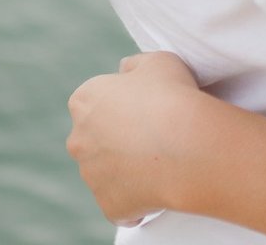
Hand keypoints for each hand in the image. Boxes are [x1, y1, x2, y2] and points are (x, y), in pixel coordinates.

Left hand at [65, 51, 206, 225]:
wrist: (187, 145)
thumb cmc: (173, 96)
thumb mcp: (157, 60)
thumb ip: (134, 64)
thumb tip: (124, 70)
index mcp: (84, 100)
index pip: (94, 100)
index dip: (122, 102)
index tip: (147, 105)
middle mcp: (78, 139)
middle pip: (95, 138)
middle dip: (118, 137)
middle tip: (154, 133)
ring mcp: (91, 176)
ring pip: (107, 171)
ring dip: (127, 167)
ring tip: (162, 159)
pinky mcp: (108, 205)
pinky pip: (120, 201)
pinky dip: (136, 196)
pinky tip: (160, 184)